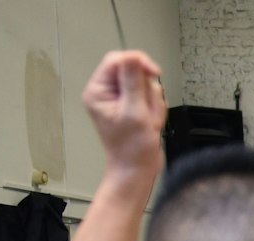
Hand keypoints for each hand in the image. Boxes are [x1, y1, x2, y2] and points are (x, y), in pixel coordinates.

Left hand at [81, 51, 165, 178]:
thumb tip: (133, 57)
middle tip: (147, 112)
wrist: (137, 170)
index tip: (155, 73)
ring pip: (145, 84)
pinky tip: (151, 123)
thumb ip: (133, 82)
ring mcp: (120, 99)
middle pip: (134, 72)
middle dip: (147, 91)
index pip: (117, 60)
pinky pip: (150, 96)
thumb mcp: (135, 112)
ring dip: (153, 102)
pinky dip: (155, 109)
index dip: (138, 63)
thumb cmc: (133, 148)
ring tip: (149, 122)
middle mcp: (106, 92)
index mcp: (98, 91)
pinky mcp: (132, 106)